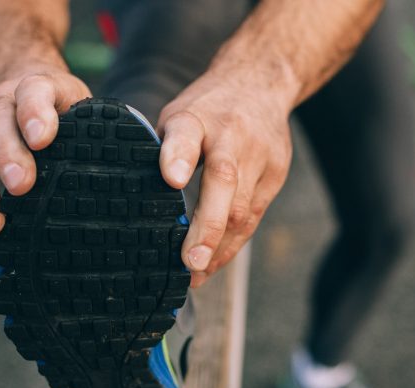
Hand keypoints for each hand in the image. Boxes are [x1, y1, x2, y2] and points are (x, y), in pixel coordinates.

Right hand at [0, 65, 90, 248]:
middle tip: (21, 185)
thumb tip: (131, 174)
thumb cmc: (59, 103)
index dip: (35, 114)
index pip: (34, 92)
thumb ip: (95, 127)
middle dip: (8, 156)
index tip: (42, 139)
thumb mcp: (80, 101)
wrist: (19, 80)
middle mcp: (2, 101)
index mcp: (35, 86)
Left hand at [157, 70, 294, 286]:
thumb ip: (163, 150)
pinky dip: (233, 243)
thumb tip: (137, 198)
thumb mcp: (178, 114)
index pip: (187, 134)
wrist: (263, 84)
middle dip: (207, 227)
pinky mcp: (276, 175)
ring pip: (243, 209)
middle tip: (189, 263)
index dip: (178, 157)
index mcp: (198, 116)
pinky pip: (254, 217)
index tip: (172, 180)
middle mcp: (234, 136)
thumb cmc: (208, 108)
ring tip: (195, 275)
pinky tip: (214, 262)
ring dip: (220, 247)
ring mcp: (261, 157)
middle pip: (224, 183)